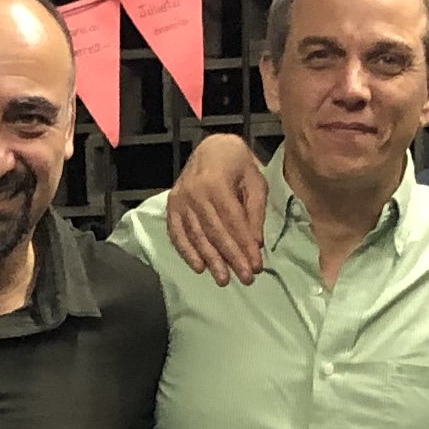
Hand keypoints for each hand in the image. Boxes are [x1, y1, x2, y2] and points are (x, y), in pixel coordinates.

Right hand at [165, 130, 270, 285]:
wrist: (211, 148)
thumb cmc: (237, 164)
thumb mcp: (255, 180)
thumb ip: (255, 211)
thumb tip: (255, 244)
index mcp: (216, 182)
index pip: (233, 221)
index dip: (245, 246)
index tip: (257, 266)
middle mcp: (194, 192)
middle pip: (215, 232)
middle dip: (231, 258)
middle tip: (246, 279)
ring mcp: (180, 200)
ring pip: (197, 236)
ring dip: (211, 260)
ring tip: (223, 279)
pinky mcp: (172, 206)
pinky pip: (177, 233)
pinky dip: (187, 252)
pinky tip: (199, 267)